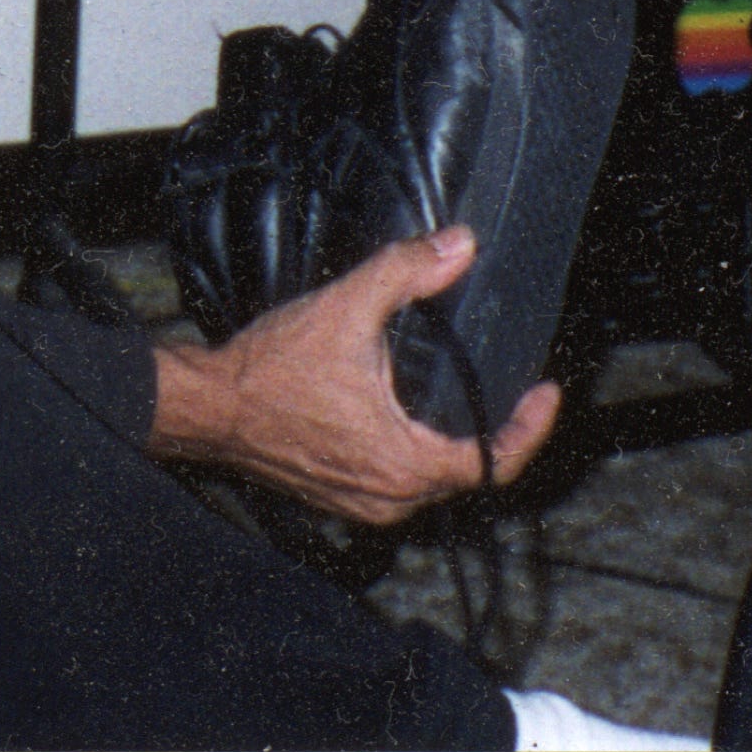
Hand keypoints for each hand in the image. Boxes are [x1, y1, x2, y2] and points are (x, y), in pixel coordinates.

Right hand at [147, 224, 560, 527]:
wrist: (207, 408)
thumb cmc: (268, 371)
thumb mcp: (345, 309)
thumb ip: (407, 273)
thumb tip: (459, 247)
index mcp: (403, 463)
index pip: (494, 462)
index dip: (530, 428)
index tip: (544, 393)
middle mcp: (388, 497)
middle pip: (467, 475)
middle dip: (496, 434)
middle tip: (515, 391)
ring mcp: (362, 504)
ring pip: (432, 484)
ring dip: (454, 447)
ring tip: (471, 402)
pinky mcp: (338, 499)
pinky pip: (398, 486)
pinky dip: (417, 456)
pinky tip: (415, 417)